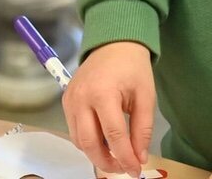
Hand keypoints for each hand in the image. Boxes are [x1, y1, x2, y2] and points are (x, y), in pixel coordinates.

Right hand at [63, 41, 155, 175]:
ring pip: (78, 140)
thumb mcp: (145, 97)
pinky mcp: (65, 101)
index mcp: (103, 94)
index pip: (113, 136)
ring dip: (96, 154)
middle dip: (107, 163)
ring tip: (115, 157)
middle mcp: (81, 99)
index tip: (136, 171)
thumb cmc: (132, 68)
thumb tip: (139, 157)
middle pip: (89, 143)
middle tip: (124, 169)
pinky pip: (74, 130)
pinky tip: (104, 142)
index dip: (126, 158)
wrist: (112, 45)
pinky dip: (88, 141)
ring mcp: (70, 100)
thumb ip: (142, 130)